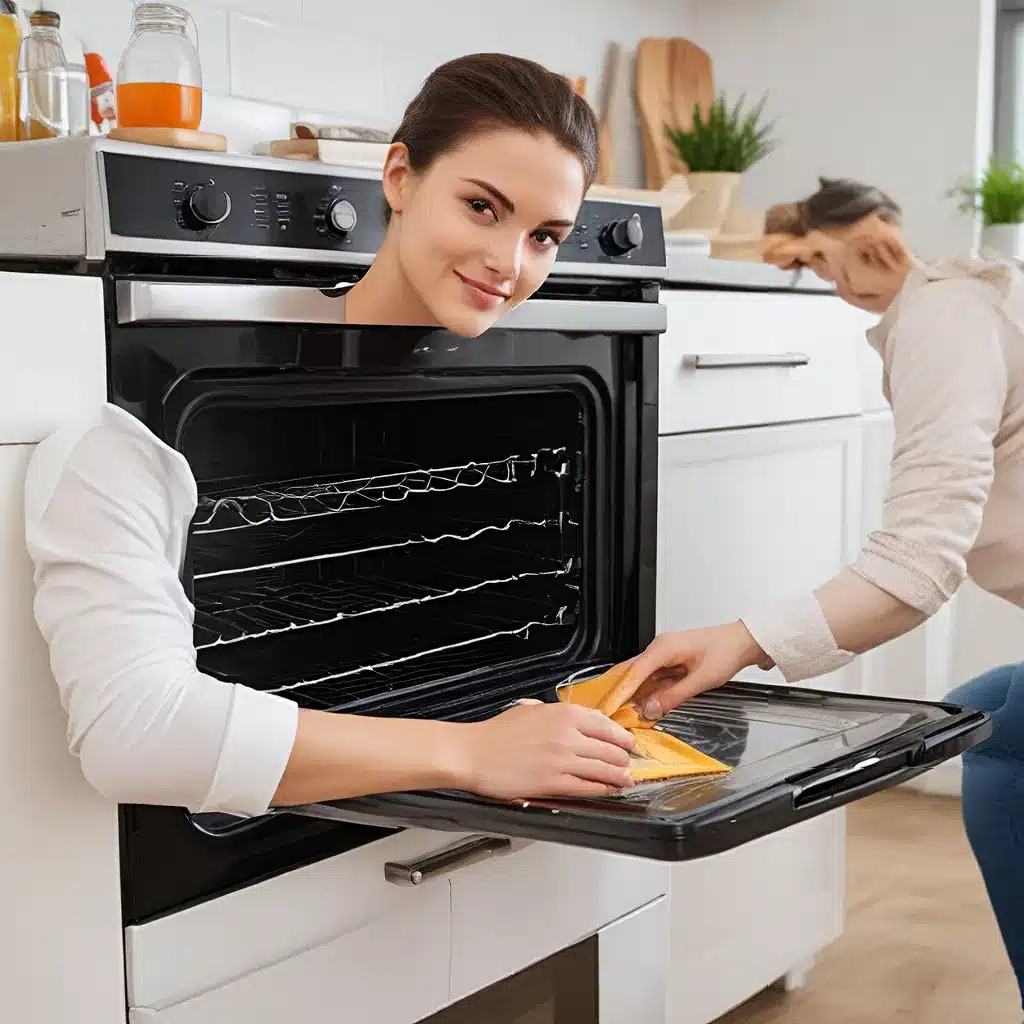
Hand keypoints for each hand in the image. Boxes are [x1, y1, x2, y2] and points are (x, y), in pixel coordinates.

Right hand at [456, 700, 636, 800]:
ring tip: (627, 779)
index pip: (606, 725)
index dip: (621, 736)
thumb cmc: (497, 733)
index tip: (628, 742)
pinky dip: (604, 789)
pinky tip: (610, 789)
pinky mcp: (553, 782)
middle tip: (629, 763)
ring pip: (604, 768)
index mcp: (563, 713)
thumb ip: (558, 714)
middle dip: (623, 758)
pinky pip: (588, 786)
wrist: (474, 753)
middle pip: (609, 748)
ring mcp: (562, 760)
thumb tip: (579, 721)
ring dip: (619, 775)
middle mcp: (567, 735)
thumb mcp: (531, 710)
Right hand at [598, 623, 770, 720]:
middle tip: (611, 713)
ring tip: (625, 714)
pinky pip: (653, 677)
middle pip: (632, 672)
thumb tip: (651, 710)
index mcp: (663, 648)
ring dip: (634, 694)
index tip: (609, 707)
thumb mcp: (701, 680)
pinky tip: (644, 704)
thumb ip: (674, 696)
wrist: (742, 641)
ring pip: (641, 676)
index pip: (634, 672)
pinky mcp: (670, 660)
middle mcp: (659, 648)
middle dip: (621, 693)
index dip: (620, 692)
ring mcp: (664, 654)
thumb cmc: (725, 653)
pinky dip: (647, 691)